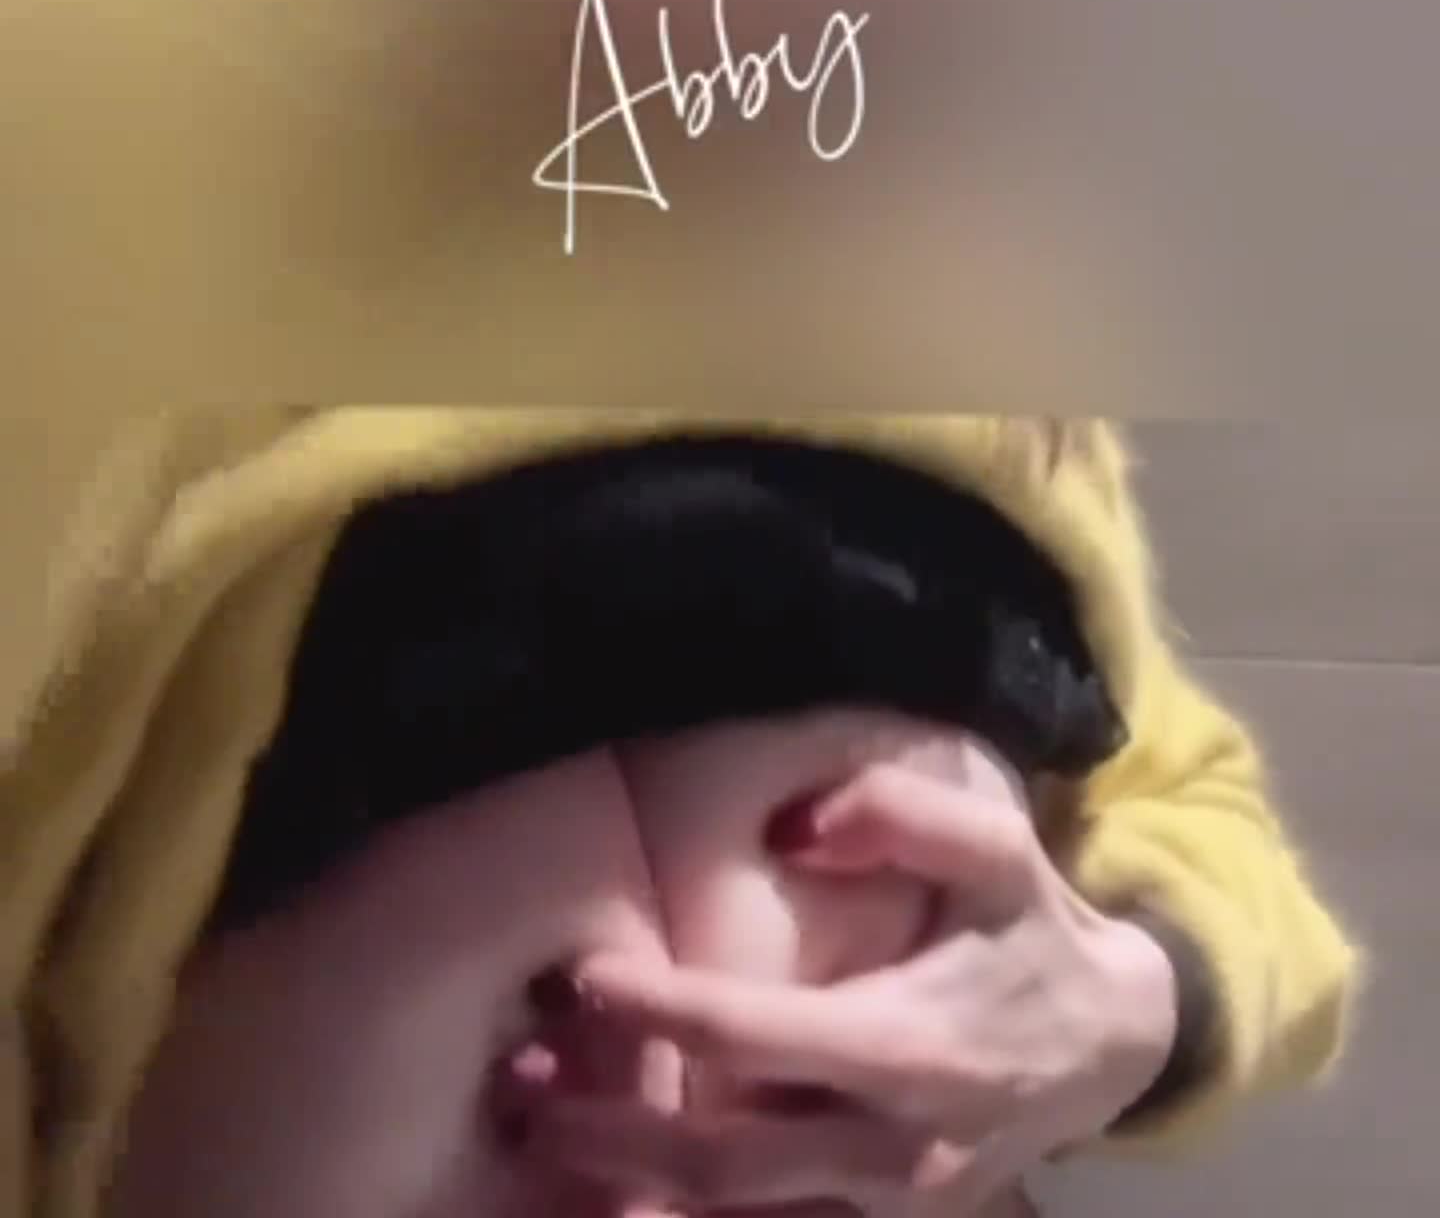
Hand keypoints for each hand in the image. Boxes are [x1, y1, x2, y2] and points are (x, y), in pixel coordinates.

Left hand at [517, 765, 1177, 1212]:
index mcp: (912, 1048)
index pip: (758, 1036)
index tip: (586, 976)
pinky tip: (615, 1191)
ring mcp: (887, 1210)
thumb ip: (905, 816)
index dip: (665, 1007)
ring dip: (633, 1186)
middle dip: (616, 1129)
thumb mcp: (998, 851)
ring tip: (542, 1134)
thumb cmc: (1033, 933)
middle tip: (523, 1087)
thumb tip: (794, 823)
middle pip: (725, 1159)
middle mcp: (892, 1150)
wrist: (1112, 1049)